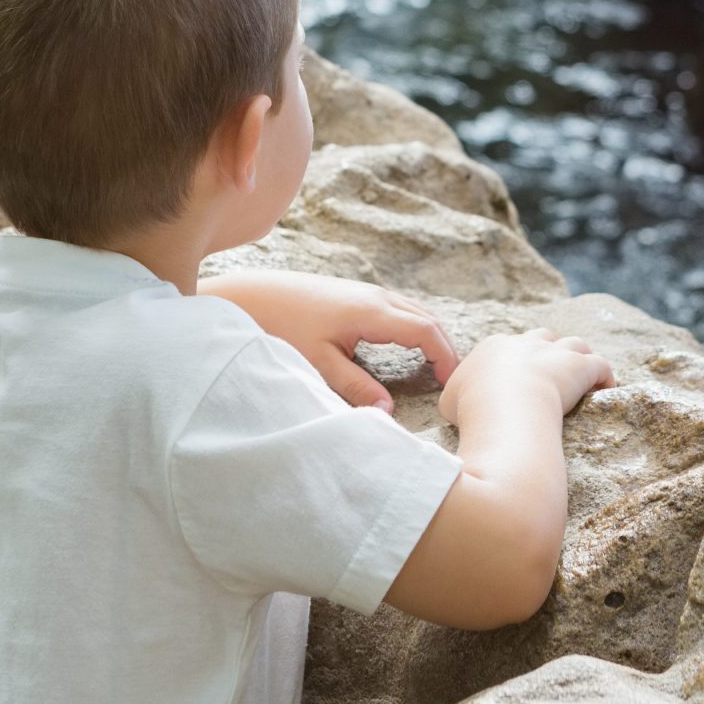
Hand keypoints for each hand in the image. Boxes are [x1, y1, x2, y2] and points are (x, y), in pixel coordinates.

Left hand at [199, 268, 458, 414]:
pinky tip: (407, 345)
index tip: (452, 382)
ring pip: (413, 309)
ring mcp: (365, 291)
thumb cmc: (282, 328)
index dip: (445, 356)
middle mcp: (374, 296)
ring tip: (436, 365)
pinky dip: (414, 325)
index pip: (425, 330)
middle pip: (426, 317)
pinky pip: (398, 307)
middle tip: (452, 379)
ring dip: (430, 334)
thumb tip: (387, 413)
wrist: (251, 295)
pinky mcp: (354, 292)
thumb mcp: (318, 364)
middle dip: (444, 346)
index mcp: (372, 312)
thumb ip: (355, 388)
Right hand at [438, 328, 610, 428]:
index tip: (516, 379)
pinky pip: (600, 366)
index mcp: (494, 347)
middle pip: (542, 337)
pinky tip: (606, 388)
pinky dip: (605, 376)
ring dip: (578, 356)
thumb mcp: (449, 401)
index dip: (514, 361)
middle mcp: (525, 343)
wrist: (502, 407)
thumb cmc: (472, 407)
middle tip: (548, 374)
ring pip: (574, 344)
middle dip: (546, 351)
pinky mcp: (579, 367)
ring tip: (583, 374)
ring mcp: (554, 353)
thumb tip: (460, 401)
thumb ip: (458, 395)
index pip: (507, 346)